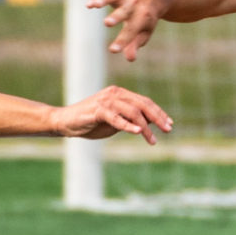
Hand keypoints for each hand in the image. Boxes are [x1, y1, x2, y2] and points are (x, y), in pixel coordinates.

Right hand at [50, 85, 173, 146]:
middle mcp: (115, 94)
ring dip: (145, 127)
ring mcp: (106, 101)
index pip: (144, 102)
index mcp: (120, 94)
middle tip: (168, 130)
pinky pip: (116, 118)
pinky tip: (138, 132)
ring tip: (152, 140)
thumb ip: (130, 120)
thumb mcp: (115, 122)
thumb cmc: (90, 123)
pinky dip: (128, 125)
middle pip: (142, 104)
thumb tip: (149, 124)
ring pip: (132, 111)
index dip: (159, 112)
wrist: (66, 123)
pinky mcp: (97, 110)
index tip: (169, 124)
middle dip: (158, 117)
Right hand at [90, 0, 168, 62]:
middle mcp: (134, 4)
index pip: (132, 30)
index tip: (113, 50)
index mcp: (143, 16)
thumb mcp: (144, 33)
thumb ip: (135, 44)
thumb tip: (130, 59)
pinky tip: (89, 5)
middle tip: (107, 23)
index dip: (123, 40)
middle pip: (125, 10)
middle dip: (116, 16)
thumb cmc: (144, 19)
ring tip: (93, 5)